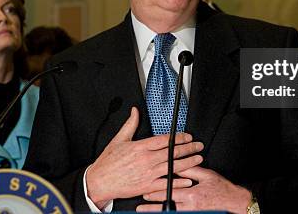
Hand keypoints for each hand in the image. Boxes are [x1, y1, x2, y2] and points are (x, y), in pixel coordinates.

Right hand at [86, 107, 203, 208]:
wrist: (99, 181)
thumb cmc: (108, 163)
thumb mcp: (119, 140)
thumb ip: (130, 124)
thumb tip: (135, 111)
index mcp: (140, 147)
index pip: (165, 140)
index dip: (179, 137)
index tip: (188, 136)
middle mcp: (146, 159)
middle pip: (172, 152)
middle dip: (188, 148)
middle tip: (198, 145)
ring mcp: (148, 173)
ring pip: (172, 166)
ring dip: (188, 162)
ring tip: (198, 158)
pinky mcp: (147, 186)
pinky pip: (166, 184)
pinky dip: (178, 182)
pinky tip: (188, 179)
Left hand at [137, 166, 251, 212]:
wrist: (232, 201)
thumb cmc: (221, 188)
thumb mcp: (206, 175)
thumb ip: (190, 170)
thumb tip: (177, 163)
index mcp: (192, 193)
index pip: (170, 191)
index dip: (156, 192)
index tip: (145, 191)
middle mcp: (191, 205)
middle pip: (167, 205)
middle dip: (152, 205)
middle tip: (140, 205)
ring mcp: (192, 212)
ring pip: (171, 213)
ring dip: (157, 213)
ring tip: (145, 213)